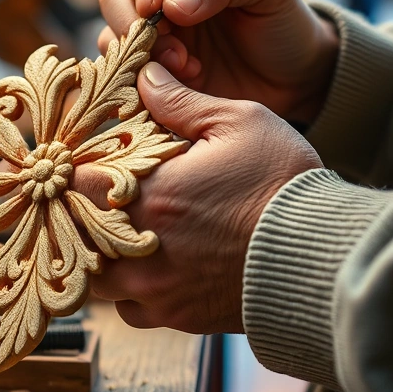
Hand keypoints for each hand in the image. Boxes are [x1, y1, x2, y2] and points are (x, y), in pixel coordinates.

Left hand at [73, 63, 321, 333]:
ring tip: (111, 235)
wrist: (322, 257)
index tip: (76, 162)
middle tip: (87, 198)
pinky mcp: (176, 316)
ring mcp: (155, 288)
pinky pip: (130, 310)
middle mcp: (138, 248)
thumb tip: (144, 75)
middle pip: (72, 236)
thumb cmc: (282, 183)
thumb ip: (181, 100)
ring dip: (97, 256)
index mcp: (146, 195)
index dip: (70, 170)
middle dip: (76, 215)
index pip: (75, 183)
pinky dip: (129, 292)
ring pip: (95, 279)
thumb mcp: (239, 123)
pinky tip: (146, 269)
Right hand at [98, 0, 338, 123]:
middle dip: (133, 22)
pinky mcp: (153, 71)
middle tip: (170, 48)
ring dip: (140, 55)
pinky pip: (123, 72)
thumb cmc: (284, 23)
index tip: (153, 5)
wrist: (295, 80)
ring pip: (112, 34)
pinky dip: (141, 81)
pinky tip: (180, 87)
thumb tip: (172, 4)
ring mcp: (155, 34)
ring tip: (187, 69)